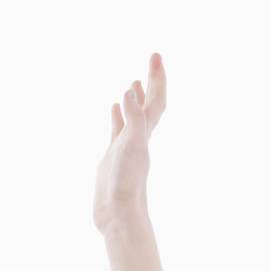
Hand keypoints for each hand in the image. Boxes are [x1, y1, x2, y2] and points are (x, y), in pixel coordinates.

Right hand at [93, 53, 166, 233]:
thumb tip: (130, 92)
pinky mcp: (113, 157)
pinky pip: (117, 130)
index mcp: (145, 135)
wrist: (118, 215)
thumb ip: (133, 120)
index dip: (157, 79)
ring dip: (135, 99)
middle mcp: (139, 139)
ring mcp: (126, 147)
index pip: (156, 101)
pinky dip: (118, 117)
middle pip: (149, 105)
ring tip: (134, 82)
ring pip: (133, 117)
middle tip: (153, 58)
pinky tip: (114, 108)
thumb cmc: (126, 184)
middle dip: (151, 82)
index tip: (156, 55)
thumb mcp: (130, 147)